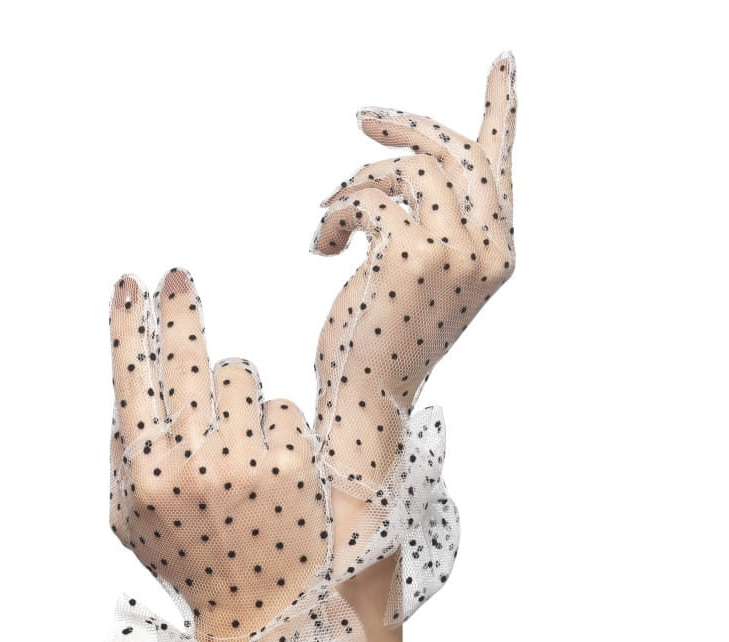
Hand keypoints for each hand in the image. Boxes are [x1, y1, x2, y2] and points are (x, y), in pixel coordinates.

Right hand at [105, 267, 365, 641]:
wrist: (260, 618)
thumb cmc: (192, 565)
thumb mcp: (134, 524)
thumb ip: (120, 459)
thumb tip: (124, 395)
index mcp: (146, 476)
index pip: (132, 379)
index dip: (129, 325)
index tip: (131, 285)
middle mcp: (193, 465)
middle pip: (187, 359)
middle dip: (179, 309)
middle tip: (178, 278)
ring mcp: (247, 465)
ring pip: (241, 376)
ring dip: (239, 394)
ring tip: (240, 439)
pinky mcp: (297, 469)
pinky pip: (285, 409)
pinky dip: (279, 427)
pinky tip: (276, 466)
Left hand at [311, 52, 516, 492]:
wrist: (363, 398)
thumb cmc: (380, 342)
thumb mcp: (414, 275)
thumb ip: (428, 223)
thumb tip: (401, 170)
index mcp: (498, 255)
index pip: (500, 168)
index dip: (499, 110)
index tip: (501, 62)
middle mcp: (490, 250)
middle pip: (452, 152)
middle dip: (402, 129)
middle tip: (361, 121)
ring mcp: (458, 252)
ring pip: (407, 170)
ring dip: (355, 184)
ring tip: (328, 218)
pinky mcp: (414, 256)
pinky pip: (369, 197)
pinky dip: (336, 213)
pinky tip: (322, 246)